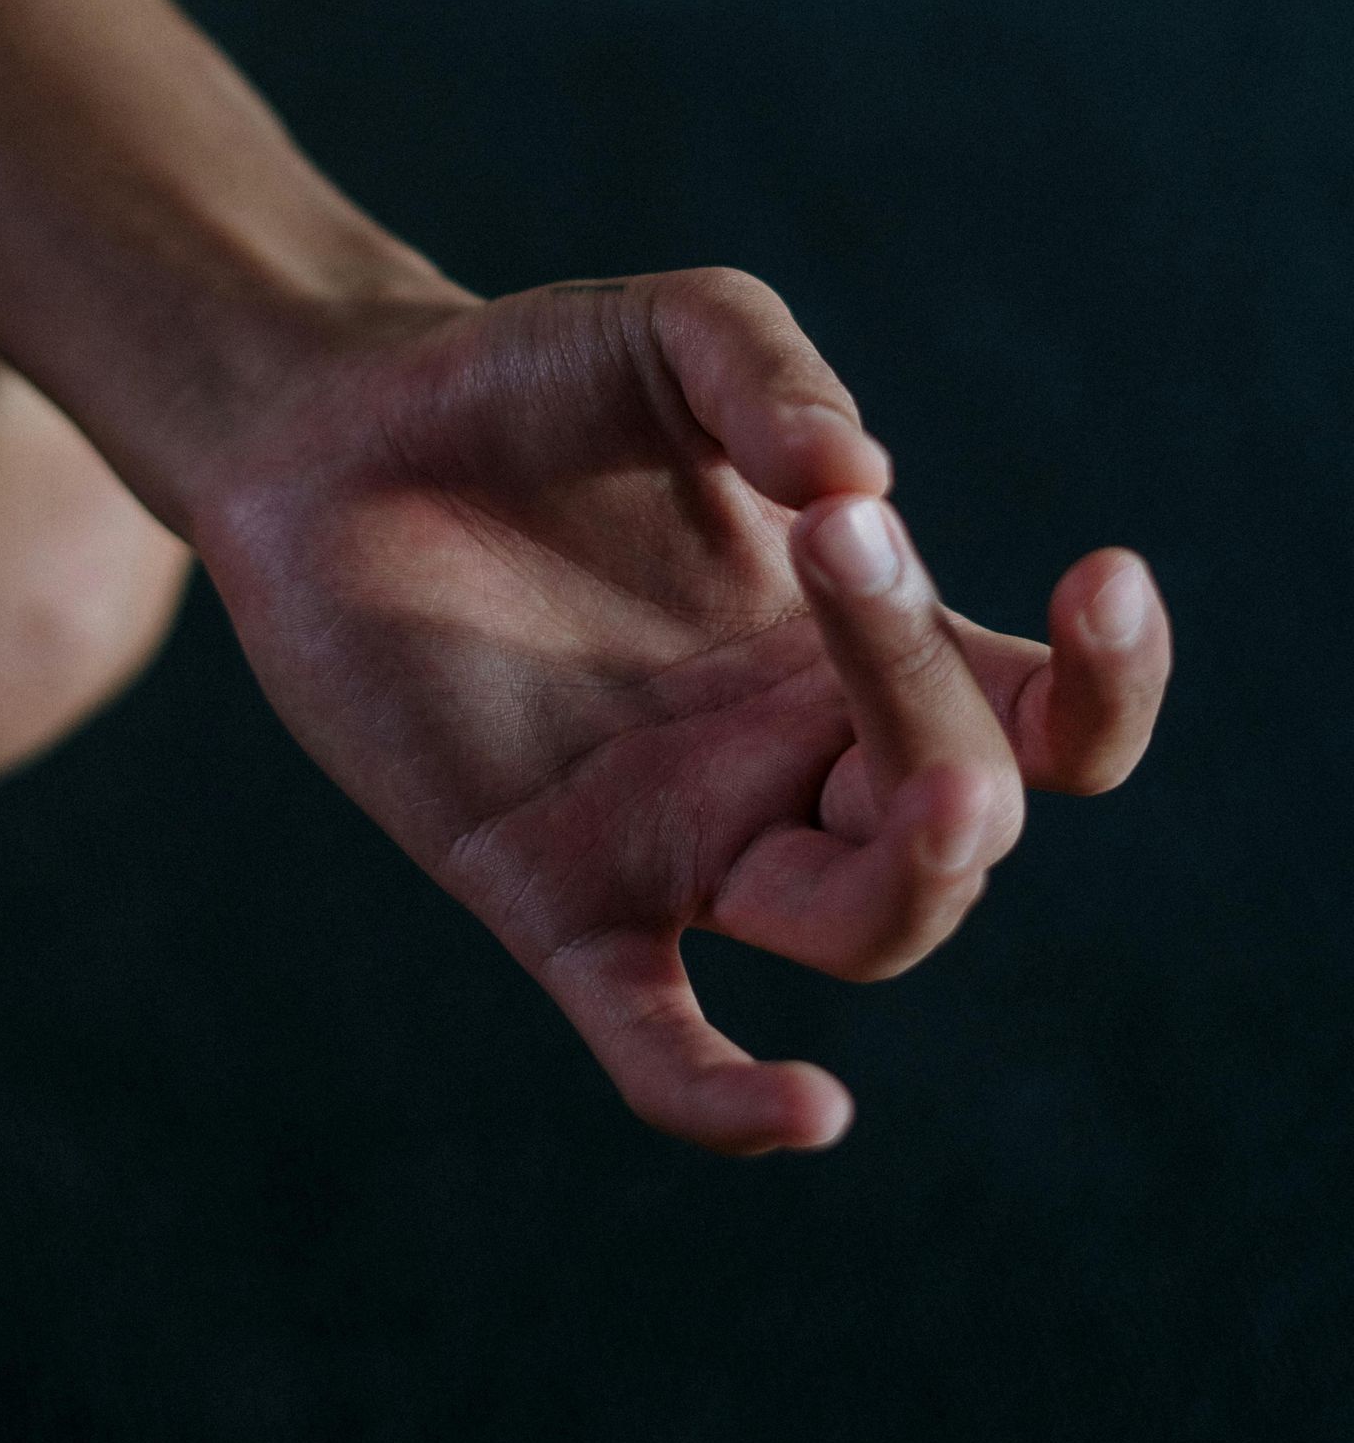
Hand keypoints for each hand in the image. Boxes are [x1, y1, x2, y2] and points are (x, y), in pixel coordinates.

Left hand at [199, 270, 1170, 1155]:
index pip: (1047, 717)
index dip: (1110, 682)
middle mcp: (793, 763)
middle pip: (960, 813)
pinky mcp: (554, 896)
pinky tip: (806, 1109)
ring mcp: (682, 838)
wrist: (331, 435)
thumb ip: (769, 375)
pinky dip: (729, 1097)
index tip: (1100, 577)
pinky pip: (658, 1041)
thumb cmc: (524, 382)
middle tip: (850, 549)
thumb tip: (862, 481)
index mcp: (855, 648)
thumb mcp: (668, 333)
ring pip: (863, 924)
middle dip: (943, 713)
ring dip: (912, 873)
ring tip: (935, 791)